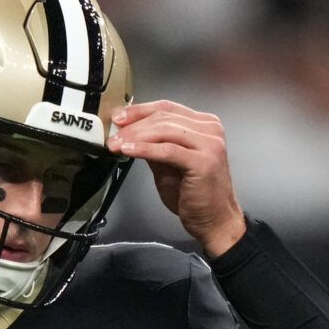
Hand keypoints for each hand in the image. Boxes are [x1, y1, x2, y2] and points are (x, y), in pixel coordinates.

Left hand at [108, 100, 246, 256]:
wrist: (215, 220)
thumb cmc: (195, 196)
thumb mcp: (168, 164)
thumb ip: (154, 146)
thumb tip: (129, 134)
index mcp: (204, 125)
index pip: (167, 108)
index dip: (140, 110)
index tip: (119, 117)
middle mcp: (210, 129)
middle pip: (164, 117)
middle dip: (134, 124)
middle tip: (113, 134)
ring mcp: (210, 144)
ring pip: (165, 130)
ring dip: (136, 136)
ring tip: (117, 144)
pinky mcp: (203, 161)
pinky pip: (167, 150)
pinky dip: (144, 149)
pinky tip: (128, 151)